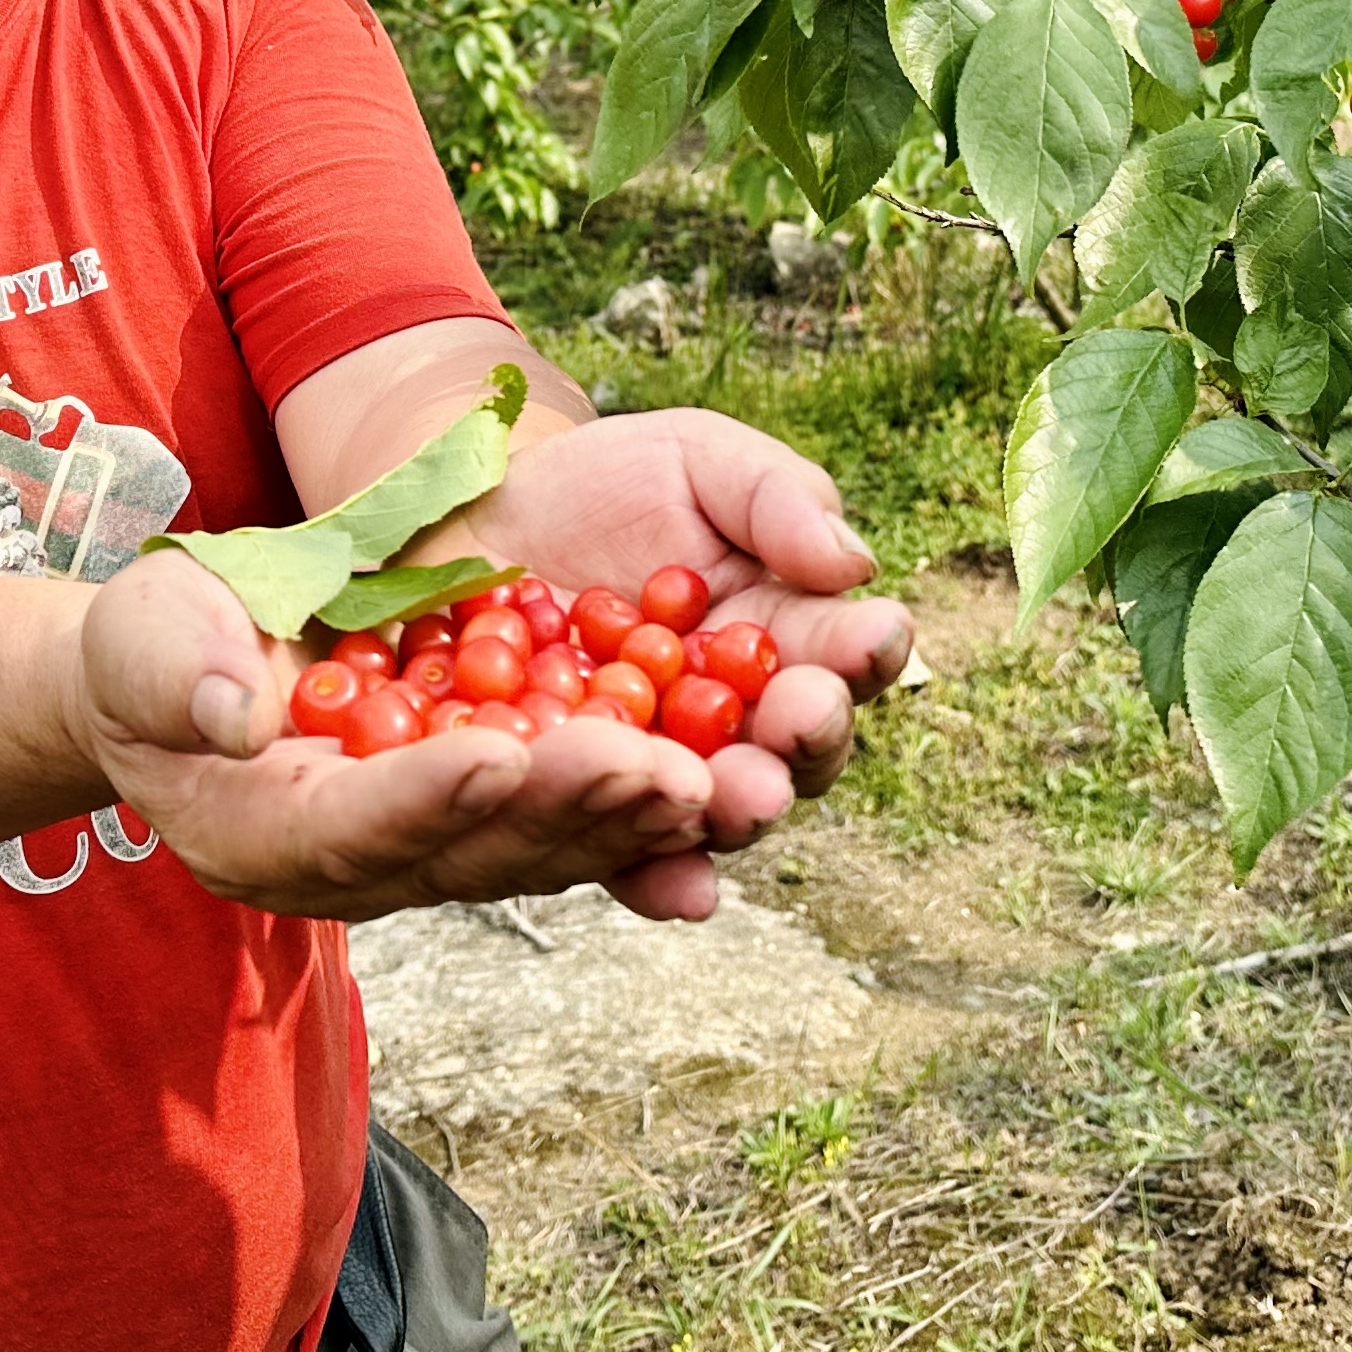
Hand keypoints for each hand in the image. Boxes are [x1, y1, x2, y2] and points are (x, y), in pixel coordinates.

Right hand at [69, 549, 735, 922]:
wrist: (193, 670)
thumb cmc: (153, 648)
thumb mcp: (144, 638)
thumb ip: (178, 668)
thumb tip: (233, 709)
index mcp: (257, 835)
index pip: (351, 827)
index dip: (427, 795)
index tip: (501, 753)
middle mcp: (352, 869)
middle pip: (467, 853)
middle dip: (563, 812)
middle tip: (654, 770)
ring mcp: (419, 855)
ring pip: (531, 852)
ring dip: (619, 820)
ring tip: (703, 779)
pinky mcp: (473, 826)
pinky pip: (557, 831)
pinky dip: (627, 812)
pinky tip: (703, 778)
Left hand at [457, 407, 914, 904]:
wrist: (479, 519)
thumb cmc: (607, 487)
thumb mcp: (697, 460)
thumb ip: (777, 501)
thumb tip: (853, 563)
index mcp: (784, 637)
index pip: (844, 653)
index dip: (866, 650)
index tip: (873, 634)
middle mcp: (737, 722)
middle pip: (792, 752)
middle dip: (803, 739)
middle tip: (799, 717)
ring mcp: (659, 771)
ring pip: (714, 811)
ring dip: (735, 809)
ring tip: (742, 795)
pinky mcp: (580, 804)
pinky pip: (620, 855)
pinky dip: (654, 879)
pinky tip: (682, 891)